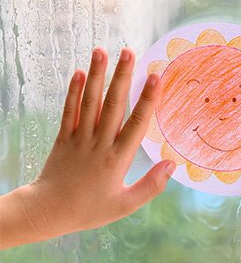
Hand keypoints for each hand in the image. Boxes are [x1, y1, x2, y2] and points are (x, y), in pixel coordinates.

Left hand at [0, 47, 174, 248]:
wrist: (47, 212)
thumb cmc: (88, 210)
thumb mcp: (124, 206)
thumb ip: (150, 186)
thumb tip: (172, 164)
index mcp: (117, 158)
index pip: (136, 123)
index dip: (147, 98)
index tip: (155, 77)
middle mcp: (99, 143)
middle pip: (113, 104)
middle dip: (122, 76)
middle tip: (129, 51)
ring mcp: (79, 138)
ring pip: (90, 102)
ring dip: (97, 75)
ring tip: (102, 51)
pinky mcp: (63, 137)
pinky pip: (69, 110)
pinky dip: (73, 91)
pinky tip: (79, 72)